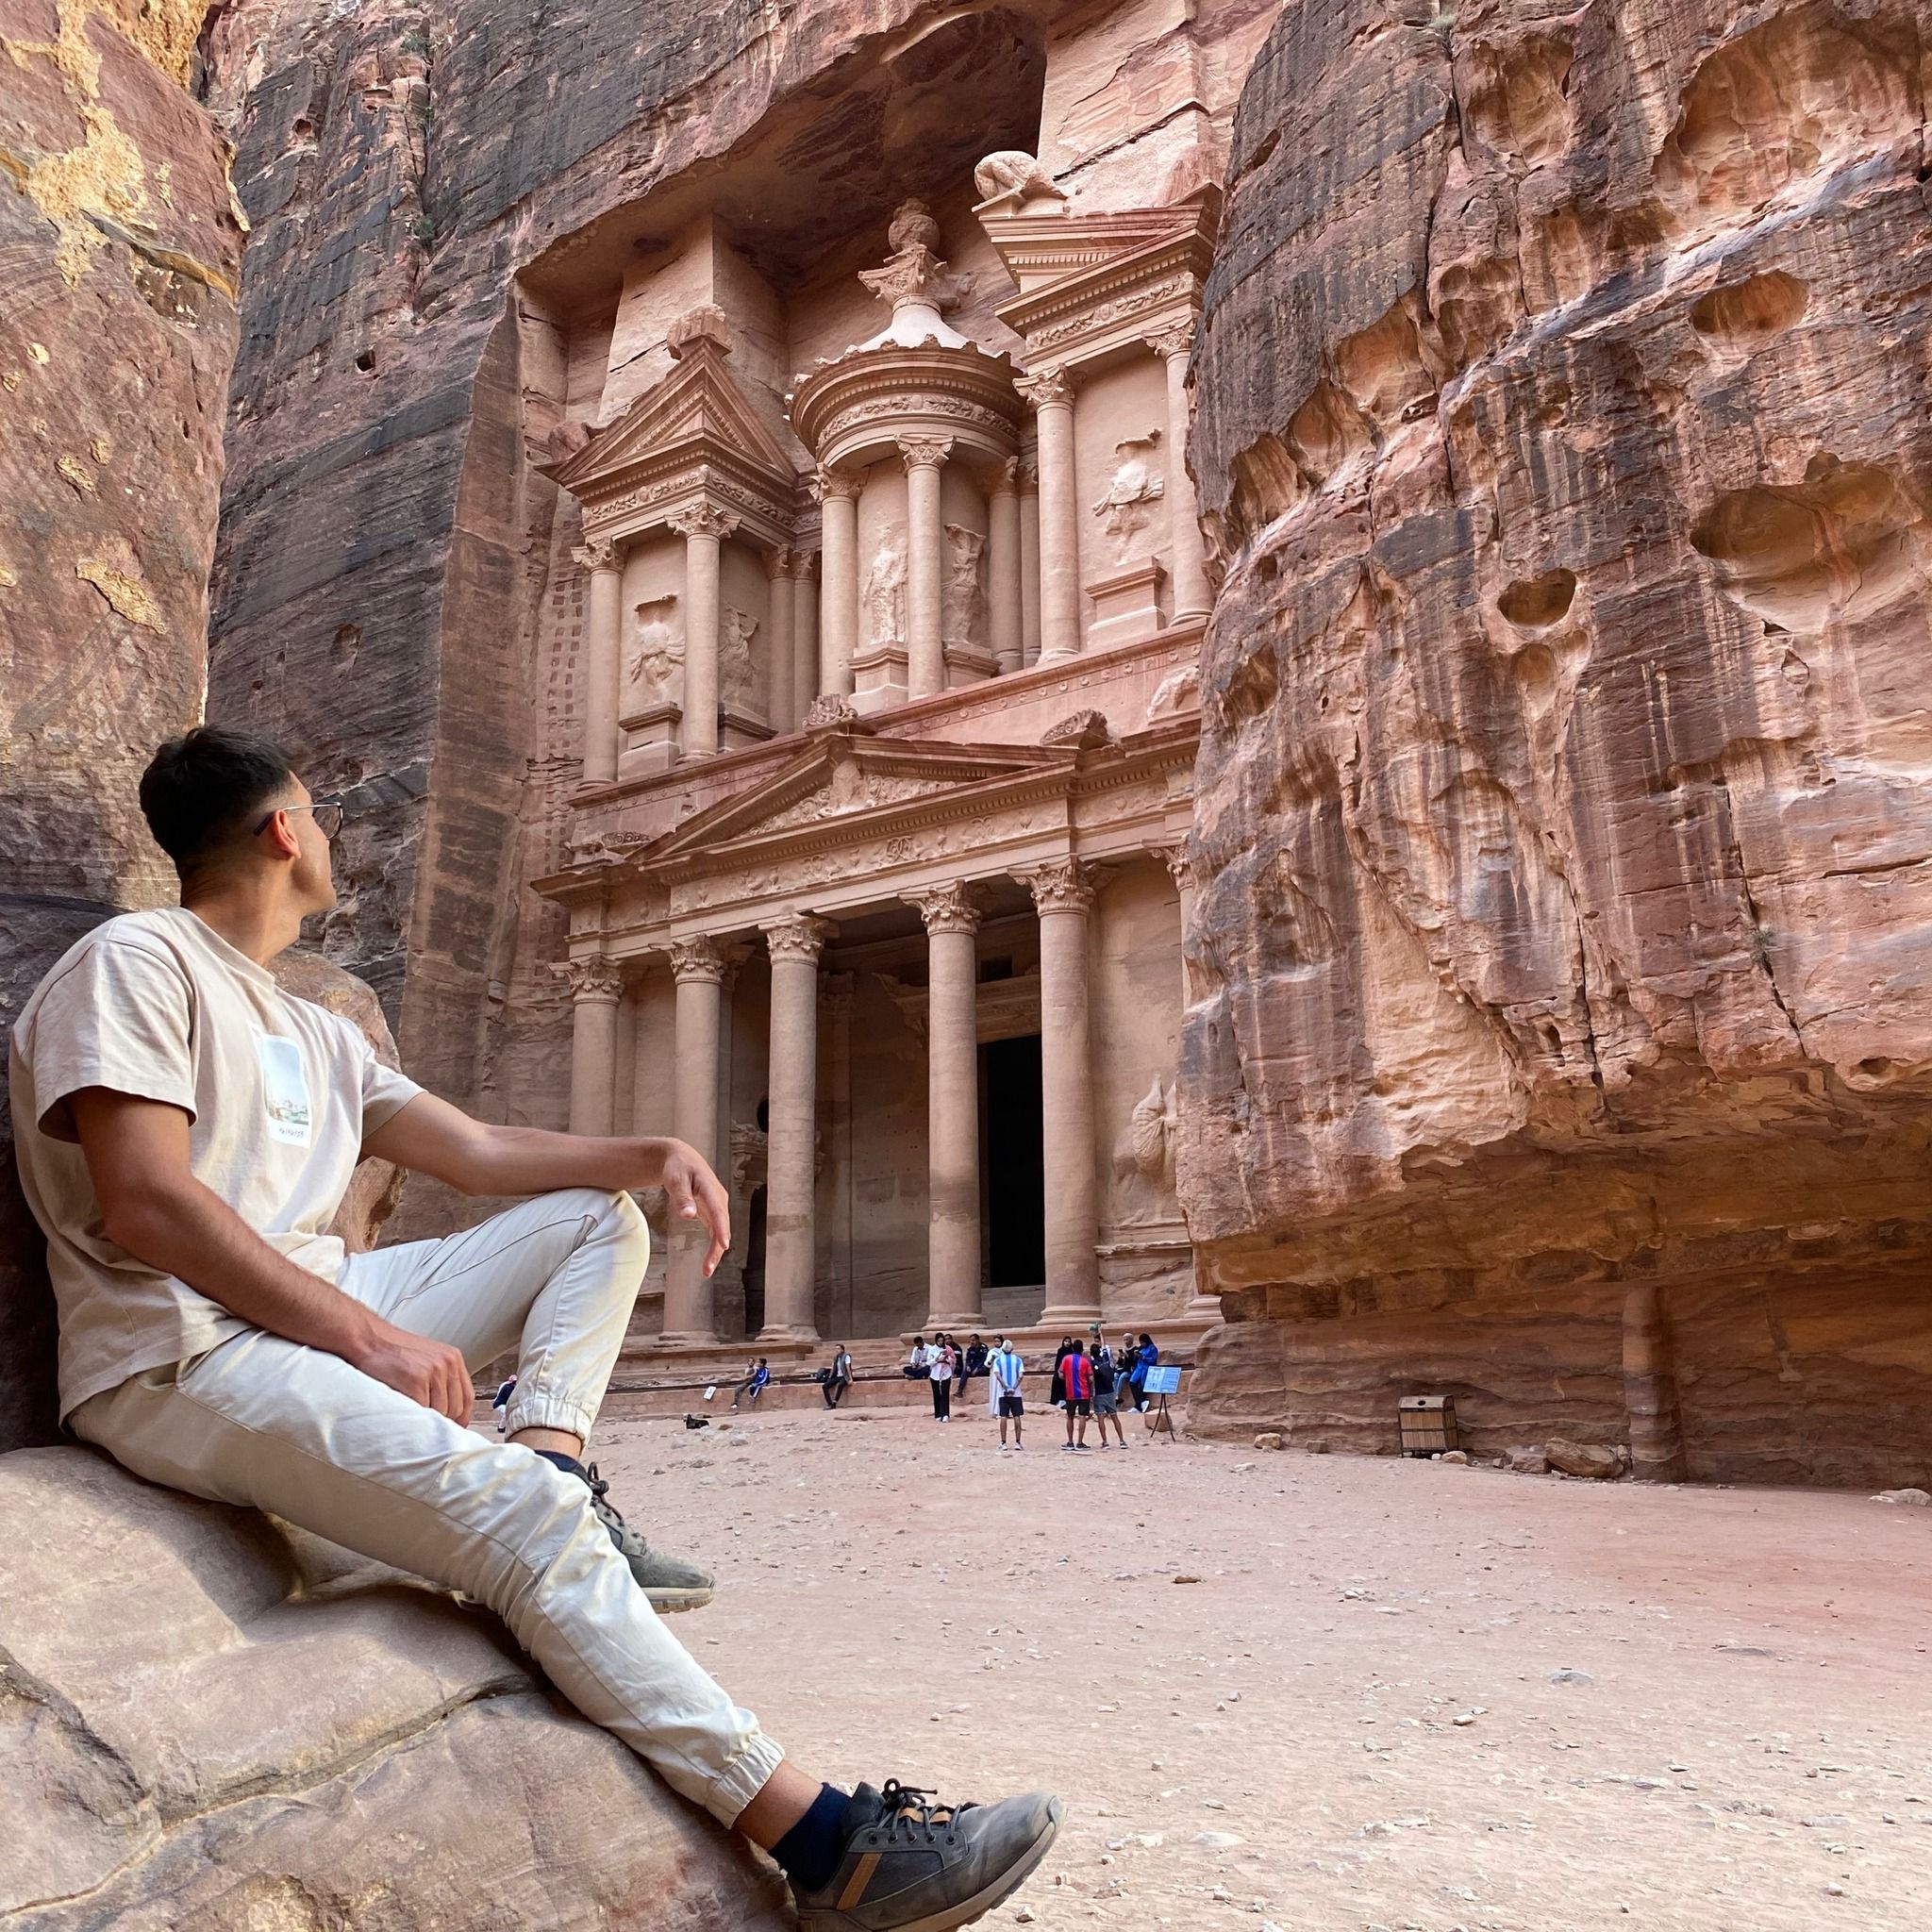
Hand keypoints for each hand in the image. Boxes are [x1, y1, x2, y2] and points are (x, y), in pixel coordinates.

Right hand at [349, 1320, 474, 1425]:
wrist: (366, 1339)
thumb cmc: (391, 1353)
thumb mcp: (424, 1360)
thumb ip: (439, 1380)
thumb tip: (446, 1411)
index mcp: (452, 1358)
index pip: (467, 1397)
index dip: (460, 1417)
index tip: (451, 1429)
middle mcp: (447, 1363)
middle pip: (456, 1407)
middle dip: (441, 1421)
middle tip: (425, 1427)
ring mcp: (434, 1370)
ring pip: (440, 1412)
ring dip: (426, 1421)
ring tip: (411, 1419)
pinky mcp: (417, 1379)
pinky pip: (423, 1409)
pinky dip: (415, 1418)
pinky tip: (405, 1416)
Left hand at [655, 1137, 730, 1277]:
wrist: (681, 1158)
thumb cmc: (677, 1167)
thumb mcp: (676, 1179)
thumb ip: (682, 1197)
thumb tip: (689, 1216)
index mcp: (710, 1188)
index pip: (718, 1210)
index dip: (722, 1228)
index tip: (724, 1245)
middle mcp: (718, 1198)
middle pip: (721, 1226)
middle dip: (716, 1249)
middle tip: (707, 1269)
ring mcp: (717, 1206)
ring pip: (720, 1232)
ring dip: (715, 1252)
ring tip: (706, 1271)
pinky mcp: (713, 1212)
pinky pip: (716, 1231)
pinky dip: (713, 1247)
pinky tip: (708, 1262)